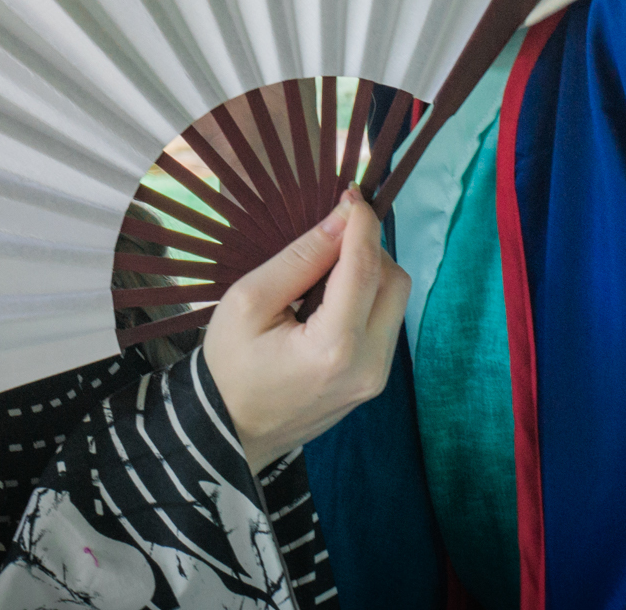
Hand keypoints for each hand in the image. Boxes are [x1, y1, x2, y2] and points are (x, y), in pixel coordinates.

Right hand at [202, 189, 411, 472]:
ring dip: (371, 272)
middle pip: (394, 281)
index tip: (351, 194)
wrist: (230, 431)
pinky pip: (385, 323)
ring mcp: (376, 378)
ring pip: (396, 301)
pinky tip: (331, 297)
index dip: (362, 224)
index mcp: (333, 348)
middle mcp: (368, 366)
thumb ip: (299, 259)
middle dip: (369, 248)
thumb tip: (340, 221)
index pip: (365, 268)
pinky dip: (367, 298)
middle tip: (331, 235)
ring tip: (326, 269)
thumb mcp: (248, 301)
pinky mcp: (374, 381)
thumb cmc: (229, 366)